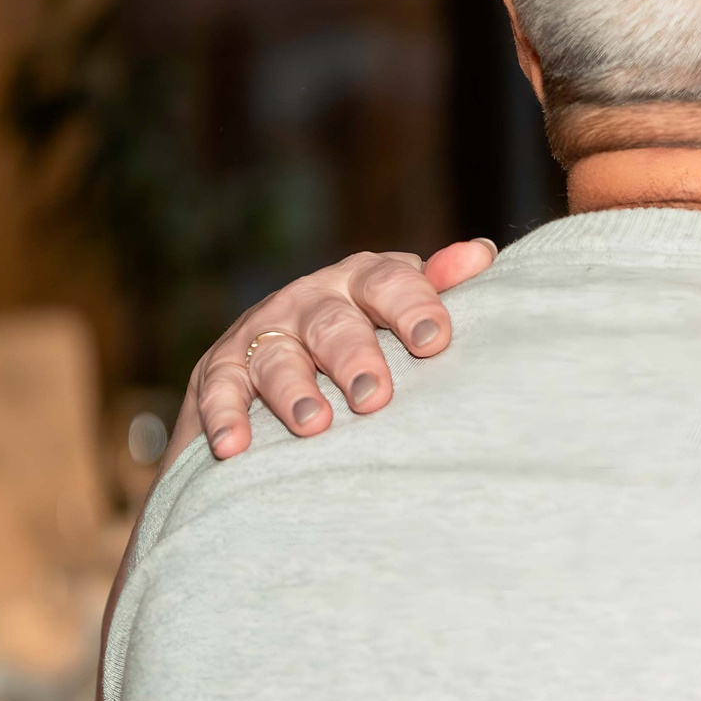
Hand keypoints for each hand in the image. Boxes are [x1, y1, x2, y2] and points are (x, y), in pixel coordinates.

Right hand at [181, 240, 498, 461]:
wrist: (280, 360)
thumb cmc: (367, 333)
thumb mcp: (402, 306)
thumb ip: (438, 287)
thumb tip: (482, 254)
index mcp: (362, 281)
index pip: (390, 283)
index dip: (413, 308)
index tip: (434, 343)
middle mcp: (311, 300)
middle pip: (333, 324)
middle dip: (353, 357)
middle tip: (375, 397)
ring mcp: (263, 333)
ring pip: (277, 357)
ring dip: (293, 391)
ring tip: (315, 425)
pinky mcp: (219, 369)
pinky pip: (220, 390)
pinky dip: (225, 417)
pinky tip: (235, 446)